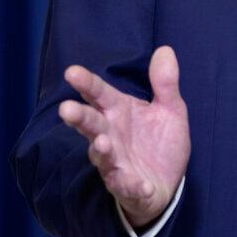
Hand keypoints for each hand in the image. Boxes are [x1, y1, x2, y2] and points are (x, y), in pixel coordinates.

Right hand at [58, 45, 190, 228]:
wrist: (166, 183)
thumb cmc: (159, 142)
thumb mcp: (170, 109)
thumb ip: (165, 83)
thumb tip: (165, 49)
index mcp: (118, 112)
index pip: (99, 94)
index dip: (86, 83)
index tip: (71, 71)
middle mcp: (111, 136)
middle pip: (91, 124)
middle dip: (79, 117)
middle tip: (66, 109)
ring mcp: (116, 163)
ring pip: (102, 156)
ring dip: (101, 150)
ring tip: (101, 143)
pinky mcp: (128, 187)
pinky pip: (126, 186)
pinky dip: (130, 185)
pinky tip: (140, 184)